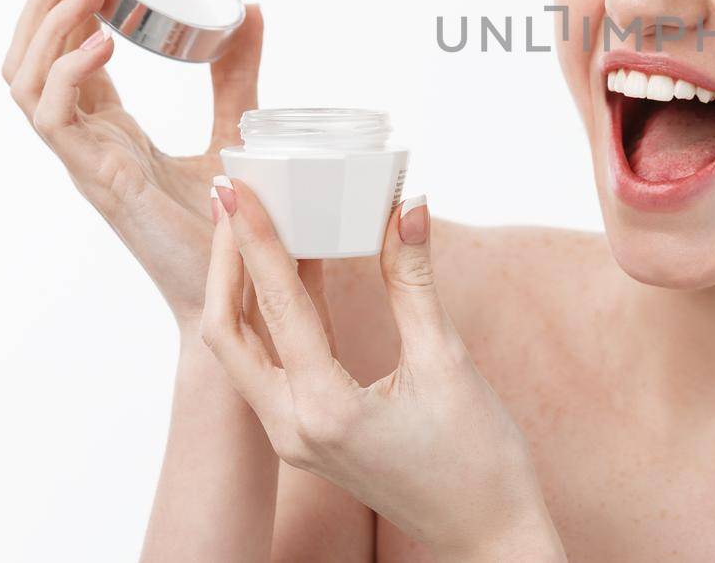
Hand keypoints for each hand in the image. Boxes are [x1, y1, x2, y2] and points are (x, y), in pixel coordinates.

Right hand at [2, 0, 264, 329]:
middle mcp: (86, 140)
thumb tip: (250, 8)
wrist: (242, 294)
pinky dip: (69, 72)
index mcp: (108, 128)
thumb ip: (238, 72)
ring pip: (25, 80)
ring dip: (48, 22)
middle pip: (27, 56)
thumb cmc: (230, 223)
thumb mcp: (236, 128)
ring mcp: (85, 160)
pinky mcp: (99, 180)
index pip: (60, 52)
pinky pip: (55, 119)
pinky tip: (102, 40)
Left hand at [201, 180, 563, 562]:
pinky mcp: (308, 437)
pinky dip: (270, 315)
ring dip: (241, 286)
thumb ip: (414, 281)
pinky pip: (269, 366)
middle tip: (230, 196)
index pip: (275, 306)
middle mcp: (292, 428)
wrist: (487, 533)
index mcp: (324, 410)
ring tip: (250, 223)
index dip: (256, 238)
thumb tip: (408, 208)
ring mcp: (294, 437)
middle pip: (229, 331)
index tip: (237, 187)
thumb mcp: (447, 360)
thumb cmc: (478, 459)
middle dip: (227, 260)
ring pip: (241, 351)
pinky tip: (292, 272)